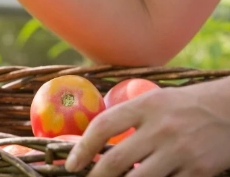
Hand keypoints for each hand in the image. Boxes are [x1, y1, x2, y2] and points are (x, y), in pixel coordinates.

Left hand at [64, 77, 229, 176]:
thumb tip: (93, 139)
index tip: (72, 165)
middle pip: (116, 161)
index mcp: (146, 106)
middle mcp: (161, 128)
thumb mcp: (155, 100)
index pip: (103, 126)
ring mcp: (180, 151)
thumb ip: (128, 116)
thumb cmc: (186, 105)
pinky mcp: (199, 171)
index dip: (82, 148)